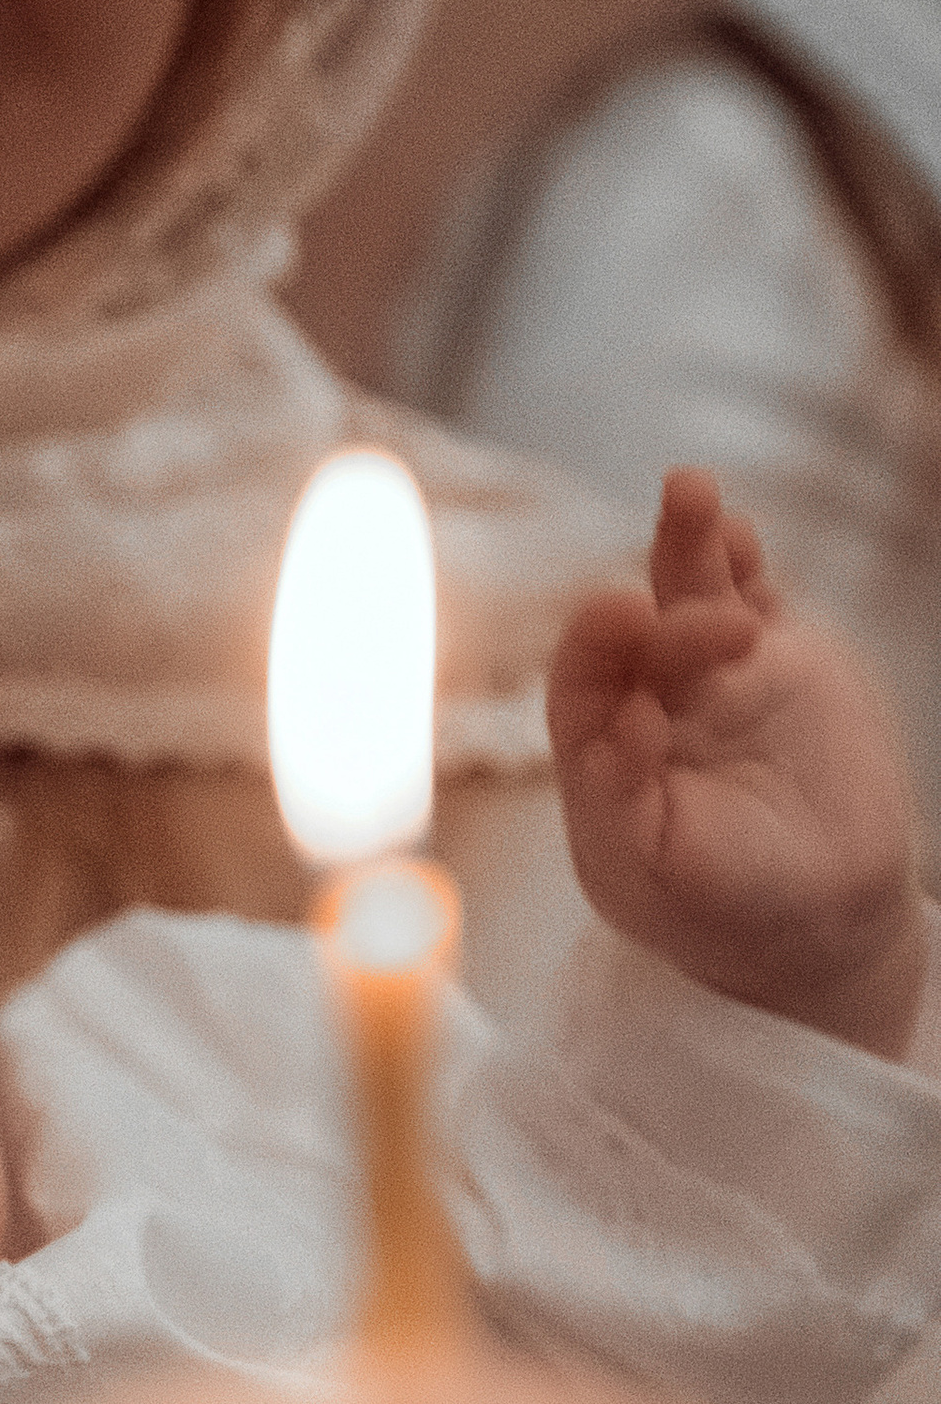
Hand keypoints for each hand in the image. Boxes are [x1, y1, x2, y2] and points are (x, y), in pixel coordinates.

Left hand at [550, 469, 923, 1055]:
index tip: (626, 629)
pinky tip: (736, 531)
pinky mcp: (783, 653)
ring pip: (688, 589)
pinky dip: (742, 559)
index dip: (596, 652)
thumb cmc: (719, 908)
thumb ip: (625, 804)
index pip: (582, 685)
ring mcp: (715, 671)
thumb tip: (621, 726)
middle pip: (636, 627)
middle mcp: (650, 699)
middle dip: (666, 614)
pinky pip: (755, 591)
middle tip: (726, 633)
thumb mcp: (659, 874)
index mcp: (600, 753)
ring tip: (689, 488)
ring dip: (685, 537)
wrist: (821, 915)